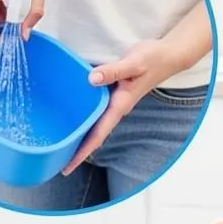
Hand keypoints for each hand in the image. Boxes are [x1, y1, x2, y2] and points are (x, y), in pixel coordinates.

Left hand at [61, 38, 192, 175]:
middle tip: (54, 161)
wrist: (168, 55)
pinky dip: (84, 116)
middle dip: (76, 149)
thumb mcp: (134, 63)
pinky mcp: (115, 92)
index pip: (98, 134)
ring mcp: (116, 101)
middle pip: (94, 134)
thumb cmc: (153, 59)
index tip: (67, 168)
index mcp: (120, 105)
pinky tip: (73, 115)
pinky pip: (96, 109)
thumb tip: (91, 79)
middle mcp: (117, 107)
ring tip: (60, 144)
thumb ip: (113, 71)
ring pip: (94, 123)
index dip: (82, 152)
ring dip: (79, 134)